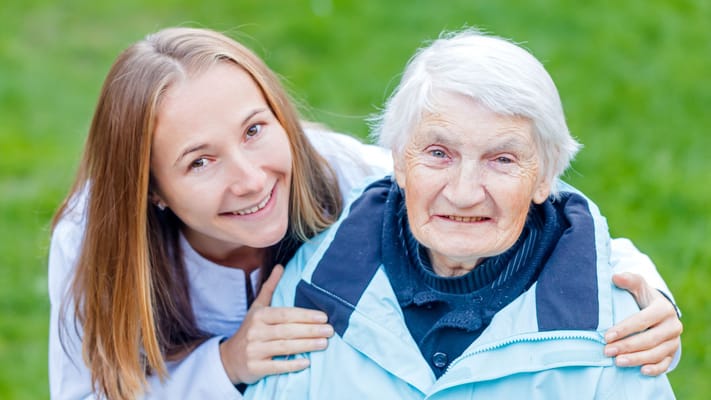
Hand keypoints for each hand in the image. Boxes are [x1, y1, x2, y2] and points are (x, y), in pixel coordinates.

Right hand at [219, 264, 333, 383]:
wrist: (229, 358)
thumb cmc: (250, 330)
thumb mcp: (257, 308)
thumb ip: (269, 288)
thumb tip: (280, 266)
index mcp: (259, 316)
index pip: (285, 314)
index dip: (305, 315)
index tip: (324, 317)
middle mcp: (255, 332)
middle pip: (287, 330)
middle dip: (310, 330)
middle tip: (330, 331)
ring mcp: (254, 350)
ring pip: (284, 347)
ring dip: (306, 346)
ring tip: (324, 344)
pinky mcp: (255, 368)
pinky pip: (276, 366)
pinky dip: (292, 365)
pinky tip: (307, 362)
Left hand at [604, 272, 681, 375]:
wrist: (658, 311)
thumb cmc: (643, 297)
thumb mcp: (638, 286)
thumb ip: (628, 280)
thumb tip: (615, 277)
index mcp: (663, 308)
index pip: (642, 320)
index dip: (624, 329)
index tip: (606, 336)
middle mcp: (672, 326)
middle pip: (649, 339)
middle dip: (626, 346)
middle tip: (607, 351)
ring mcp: (674, 341)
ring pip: (656, 353)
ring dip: (636, 359)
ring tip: (617, 362)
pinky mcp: (673, 352)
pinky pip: (665, 363)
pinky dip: (654, 369)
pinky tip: (641, 371)